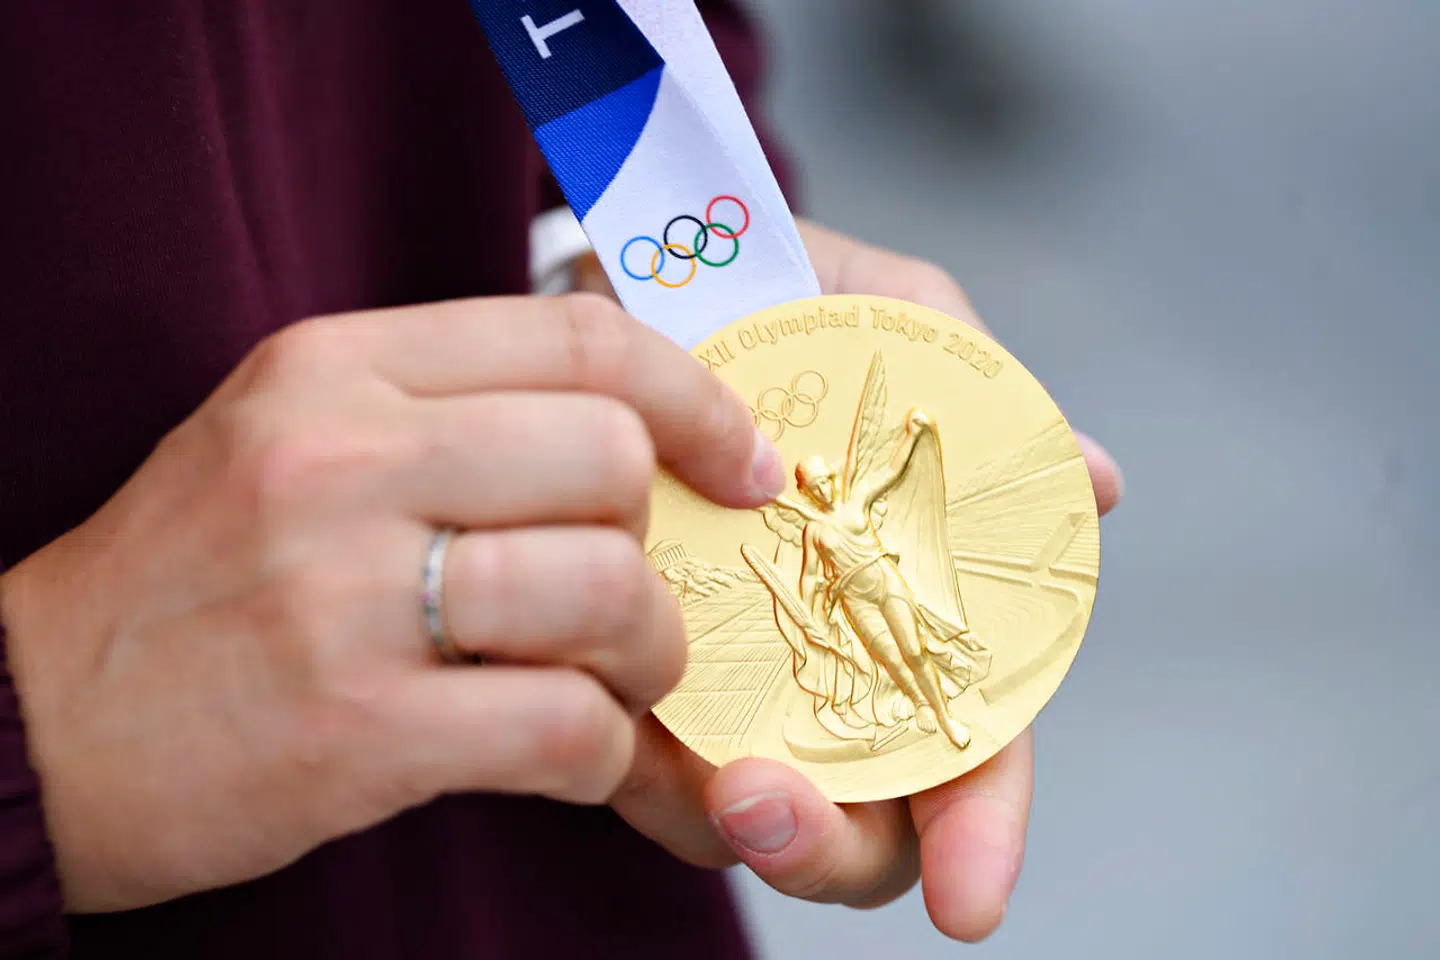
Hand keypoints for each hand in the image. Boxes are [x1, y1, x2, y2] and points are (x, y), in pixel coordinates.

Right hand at [0, 294, 783, 911]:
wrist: (32, 723)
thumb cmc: (188, 578)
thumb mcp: (291, 435)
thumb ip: (446, 410)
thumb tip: (631, 423)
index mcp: (335, 367)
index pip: (580, 339)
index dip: (698, 396)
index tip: (746, 458)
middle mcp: (341, 459)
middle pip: (614, 461)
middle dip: (663, 541)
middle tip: (642, 594)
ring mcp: (344, 595)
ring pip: (608, 592)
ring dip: (648, 654)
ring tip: (614, 681)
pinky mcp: (355, 730)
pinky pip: (566, 726)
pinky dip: (603, 752)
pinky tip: (571, 752)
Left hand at [593, 222, 1123, 941]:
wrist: (644, 268)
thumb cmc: (791, 304)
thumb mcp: (896, 326)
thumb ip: (989, 409)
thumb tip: (1101, 483)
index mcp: (914, 616)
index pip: (966, 754)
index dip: (980, 833)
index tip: (970, 899)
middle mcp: (822, 672)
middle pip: (854, 823)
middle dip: (827, 850)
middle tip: (777, 808)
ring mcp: (718, 681)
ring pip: (734, 814)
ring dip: (727, 821)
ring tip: (716, 775)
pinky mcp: (621, 663)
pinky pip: (623, 746)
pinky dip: (630, 755)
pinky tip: (620, 719)